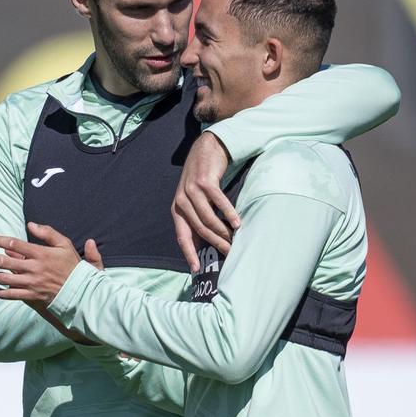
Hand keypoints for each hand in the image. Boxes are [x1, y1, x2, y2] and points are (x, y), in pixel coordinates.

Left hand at [0, 222, 80, 305]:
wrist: (82, 291)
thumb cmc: (73, 266)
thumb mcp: (65, 244)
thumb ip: (48, 233)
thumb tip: (30, 224)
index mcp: (40, 254)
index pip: (14, 244)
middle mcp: (33, 268)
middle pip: (3, 261)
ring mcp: (31, 283)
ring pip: (4, 279)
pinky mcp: (32, 296)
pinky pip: (13, 295)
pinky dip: (2, 292)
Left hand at [172, 132, 238, 270]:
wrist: (207, 148)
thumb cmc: (204, 178)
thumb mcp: (195, 199)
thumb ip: (198, 217)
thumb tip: (208, 242)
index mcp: (177, 209)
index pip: (182, 236)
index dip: (188, 253)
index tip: (196, 269)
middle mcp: (181, 201)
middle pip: (199, 229)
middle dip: (214, 244)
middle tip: (229, 254)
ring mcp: (192, 190)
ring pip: (208, 218)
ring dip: (223, 231)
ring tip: (235, 240)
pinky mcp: (204, 181)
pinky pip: (218, 201)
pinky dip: (229, 213)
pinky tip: (237, 222)